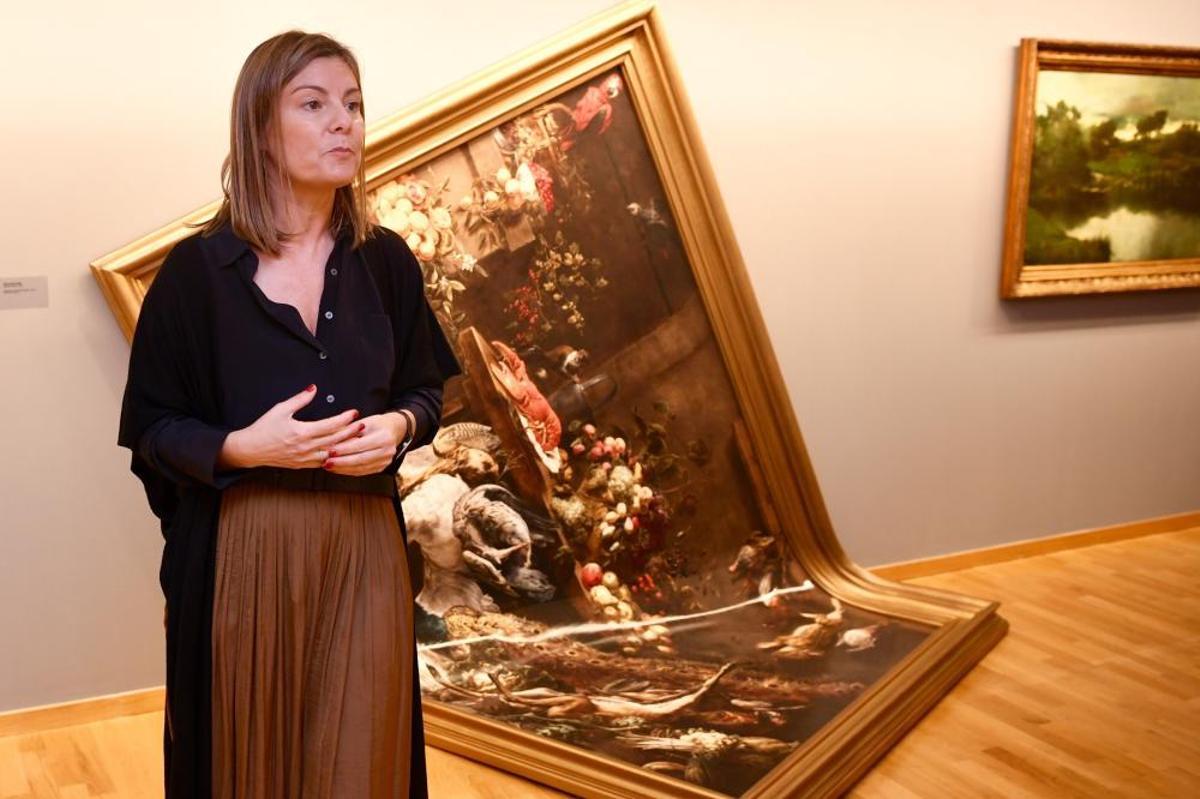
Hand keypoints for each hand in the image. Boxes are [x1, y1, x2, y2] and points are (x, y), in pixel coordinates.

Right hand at [219, 384, 362, 469]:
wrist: (251, 449)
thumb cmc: (264, 428)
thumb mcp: (280, 409)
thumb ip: (299, 399)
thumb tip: (313, 388)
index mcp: (301, 432)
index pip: (330, 425)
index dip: (344, 419)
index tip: (354, 413)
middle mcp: (305, 447)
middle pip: (335, 440)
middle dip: (351, 431)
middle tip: (362, 424)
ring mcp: (304, 458)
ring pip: (331, 453)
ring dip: (345, 446)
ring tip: (357, 439)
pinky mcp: (302, 465)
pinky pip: (323, 462)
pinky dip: (334, 457)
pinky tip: (341, 452)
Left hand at [321, 411, 409, 475]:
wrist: (393, 430)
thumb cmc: (377, 424)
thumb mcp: (364, 422)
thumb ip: (349, 432)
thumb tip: (331, 441)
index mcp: (384, 437)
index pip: (360, 445)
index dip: (344, 449)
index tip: (329, 450)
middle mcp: (387, 451)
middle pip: (360, 459)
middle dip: (341, 462)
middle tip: (326, 461)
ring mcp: (385, 461)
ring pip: (360, 468)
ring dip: (343, 468)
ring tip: (328, 465)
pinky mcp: (381, 468)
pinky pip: (362, 472)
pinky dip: (348, 471)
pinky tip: (338, 468)